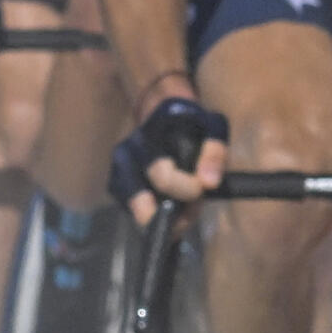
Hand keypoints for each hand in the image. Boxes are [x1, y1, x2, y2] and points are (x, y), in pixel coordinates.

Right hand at [108, 89, 226, 218]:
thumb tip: (208, 184)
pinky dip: (158, 217)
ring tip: (184, 206)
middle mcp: (127, 154)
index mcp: (148, 137)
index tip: (203, 188)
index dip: (187, 191)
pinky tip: (170, 203)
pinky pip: (137, 216)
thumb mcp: (213, 127)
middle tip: (194, 202)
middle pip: (144, 206)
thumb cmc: (193, 124)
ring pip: (139, 215)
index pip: (163, 178)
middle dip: (176, 213)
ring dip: (166, 219)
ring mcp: (118, 171)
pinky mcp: (116, 186)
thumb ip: (214, 151)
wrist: (164, 113)